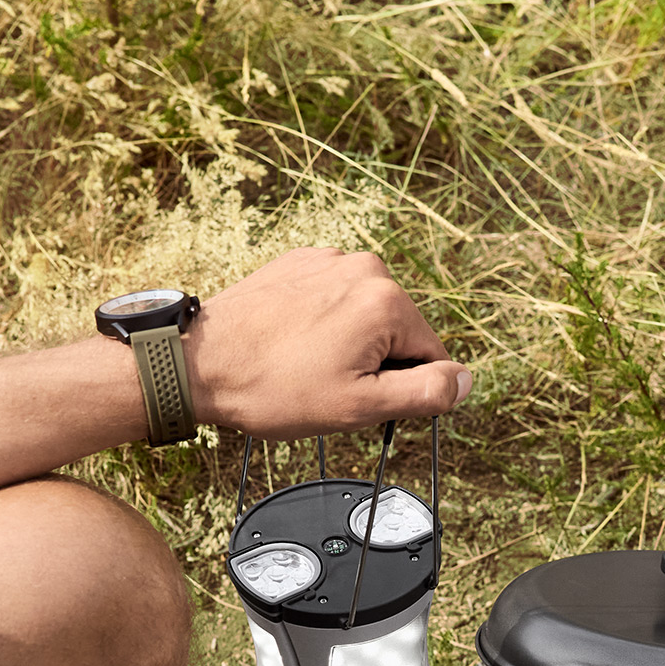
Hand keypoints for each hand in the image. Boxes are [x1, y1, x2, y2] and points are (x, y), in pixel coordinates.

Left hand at [181, 248, 471, 435]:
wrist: (199, 363)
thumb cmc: (273, 388)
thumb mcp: (360, 406)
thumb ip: (425, 393)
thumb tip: (466, 380)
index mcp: (386, 301)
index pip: (430, 355)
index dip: (400, 388)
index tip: (358, 397)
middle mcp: (364, 267)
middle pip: (398, 331)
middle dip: (373, 362)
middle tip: (326, 384)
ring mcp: (328, 259)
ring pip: (364, 315)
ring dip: (347, 343)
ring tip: (303, 364)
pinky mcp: (299, 261)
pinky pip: (332, 299)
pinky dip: (321, 323)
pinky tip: (291, 343)